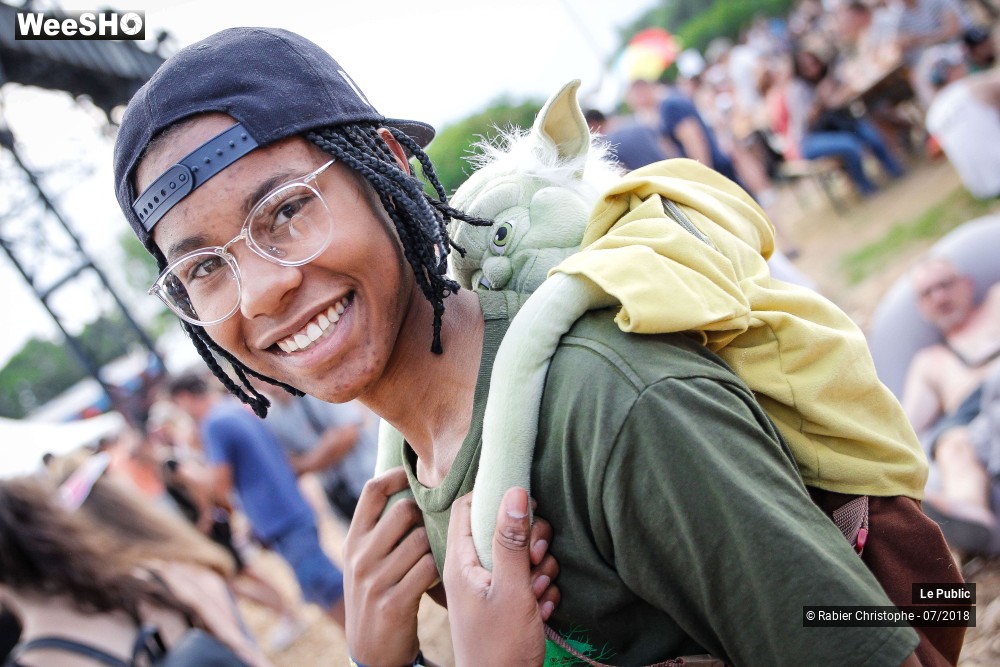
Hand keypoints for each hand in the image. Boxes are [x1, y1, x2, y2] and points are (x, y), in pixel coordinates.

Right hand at [343, 467, 437, 665]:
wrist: (370, 652)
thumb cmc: (376, 595)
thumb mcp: (364, 561)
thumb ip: (379, 530)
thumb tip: (409, 488)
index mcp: (352, 541)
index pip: (372, 490)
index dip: (398, 475)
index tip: (418, 476)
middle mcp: (359, 557)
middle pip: (403, 510)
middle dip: (426, 516)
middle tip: (435, 529)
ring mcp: (374, 581)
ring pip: (422, 540)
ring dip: (435, 547)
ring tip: (434, 558)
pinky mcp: (393, 603)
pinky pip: (429, 569)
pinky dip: (439, 571)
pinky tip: (436, 579)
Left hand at [444, 487, 553, 666]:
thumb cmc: (501, 647)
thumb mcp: (511, 589)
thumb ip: (511, 540)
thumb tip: (514, 490)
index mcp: (461, 561)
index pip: (466, 506)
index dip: (494, 498)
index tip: (523, 509)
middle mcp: (471, 569)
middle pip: (500, 527)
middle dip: (528, 539)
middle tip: (534, 559)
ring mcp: (488, 586)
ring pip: (519, 553)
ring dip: (538, 568)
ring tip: (537, 591)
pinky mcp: (504, 602)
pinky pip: (526, 578)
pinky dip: (539, 589)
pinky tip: (541, 607)